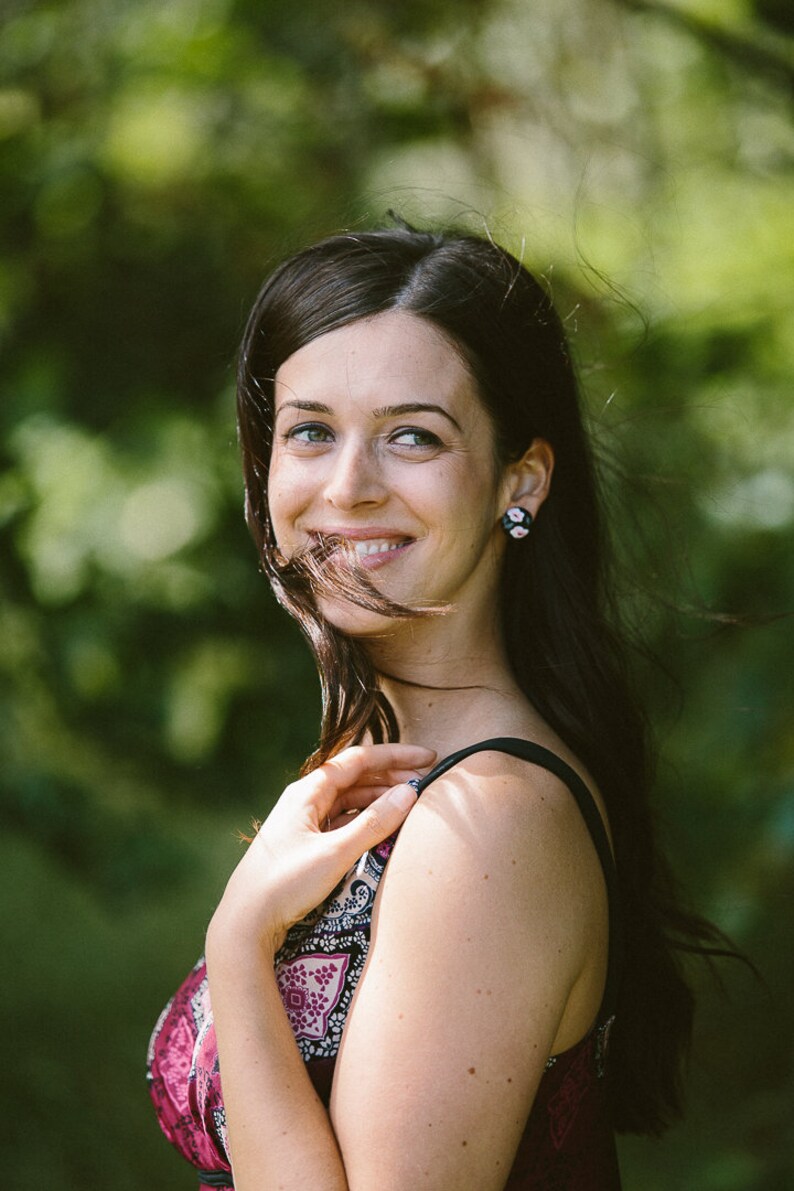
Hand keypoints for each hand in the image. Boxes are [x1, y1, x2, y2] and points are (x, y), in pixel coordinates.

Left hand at [208, 743, 434, 956]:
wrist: (245, 922)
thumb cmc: (286, 883)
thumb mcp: (336, 853)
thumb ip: (375, 822)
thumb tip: (409, 791)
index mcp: (307, 791)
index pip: (358, 760)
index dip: (395, 756)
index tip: (427, 758)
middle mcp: (304, 799)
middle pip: (355, 778)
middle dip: (390, 778)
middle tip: (425, 783)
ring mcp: (303, 822)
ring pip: (349, 801)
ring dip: (380, 800)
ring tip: (410, 805)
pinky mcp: (305, 844)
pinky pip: (342, 822)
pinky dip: (366, 820)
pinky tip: (384, 828)